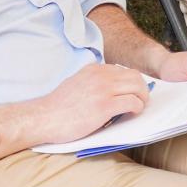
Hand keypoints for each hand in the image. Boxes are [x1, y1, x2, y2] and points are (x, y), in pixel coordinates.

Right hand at [36, 62, 150, 143]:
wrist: (44, 118)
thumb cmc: (59, 107)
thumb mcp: (77, 83)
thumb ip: (93, 81)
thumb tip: (112, 89)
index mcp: (93, 69)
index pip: (123, 70)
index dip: (131, 82)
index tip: (132, 92)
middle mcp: (100, 75)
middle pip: (135, 76)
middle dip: (142, 89)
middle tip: (141, 101)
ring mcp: (103, 90)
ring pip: (137, 87)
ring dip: (142, 98)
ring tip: (139, 107)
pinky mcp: (105, 106)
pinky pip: (132, 103)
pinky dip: (137, 108)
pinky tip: (132, 114)